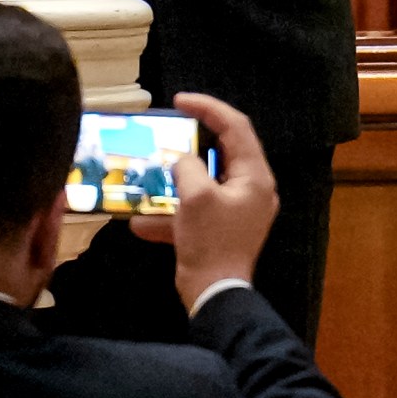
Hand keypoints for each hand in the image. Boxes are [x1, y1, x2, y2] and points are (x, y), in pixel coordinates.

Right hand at [128, 93, 277, 311]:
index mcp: (255, 177)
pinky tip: (141, 222)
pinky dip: (173, 212)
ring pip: (206, 181)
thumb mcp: (195, 197)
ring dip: (177, 178)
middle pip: (223, 152)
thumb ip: (188, 167)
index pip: (236, 127)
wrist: (214, 296)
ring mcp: (238, 211)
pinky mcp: (222, 229)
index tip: (180, 100)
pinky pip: (197, 210)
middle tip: (169, 129)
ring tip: (153, 171)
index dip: (208, 108)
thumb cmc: (210, 242)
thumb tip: (182, 160)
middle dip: (192, 142)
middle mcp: (252, 190)